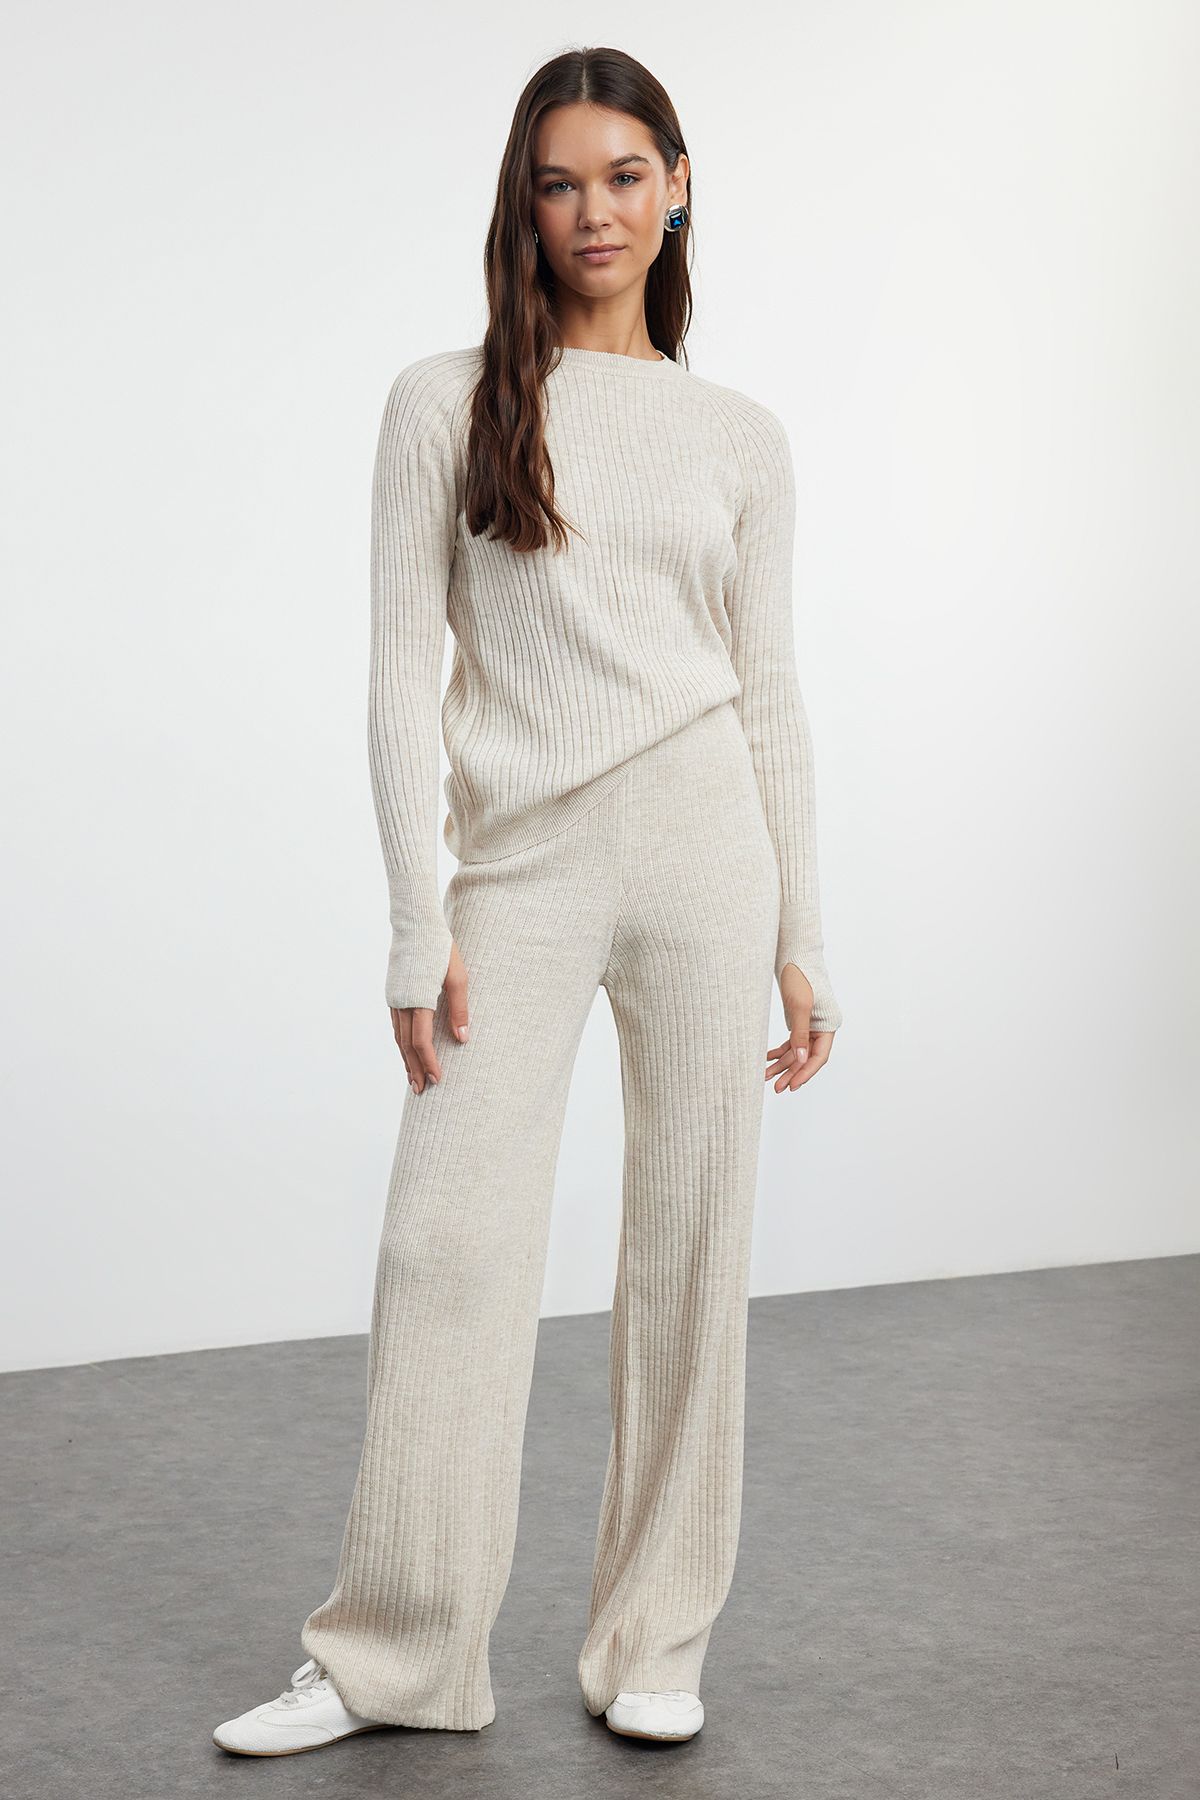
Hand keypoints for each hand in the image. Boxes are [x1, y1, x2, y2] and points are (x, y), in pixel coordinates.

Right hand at [391, 940, 470, 1094]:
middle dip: (415, 1069)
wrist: (414, 924)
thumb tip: (463, 1040)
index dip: (430, 1063)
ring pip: (398, 1037)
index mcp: (419, 1001)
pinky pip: (395, 1026)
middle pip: (407, 1046)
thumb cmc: (441, 949)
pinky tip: (406, 1050)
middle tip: (422, 1091)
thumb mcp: (458, 978)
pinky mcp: (392, 994)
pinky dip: (401, 1042)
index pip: (421, 1042)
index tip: (438, 1079)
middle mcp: (401, 1004)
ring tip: (412, 1077)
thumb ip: (460, 1010)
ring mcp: (394, 999)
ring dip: (406, 1059)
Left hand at [766, 962, 834, 1092]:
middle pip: (807, 1058)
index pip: (819, 1057)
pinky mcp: (797, 1021)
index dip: (806, 1073)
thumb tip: (802, 1060)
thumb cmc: (800, 977)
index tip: (792, 1086)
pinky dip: (778, 1052)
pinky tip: (765, 1059)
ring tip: (765, 1078)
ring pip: (796, 1052)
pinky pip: (790, 1043)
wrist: (792, 955)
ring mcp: (809, 1025)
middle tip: (777, 1089)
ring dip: (782, 1065)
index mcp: (828, 1025)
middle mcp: (821, 1028)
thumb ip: (800, 1034)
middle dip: (791, 1073)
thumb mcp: (799, 1007)